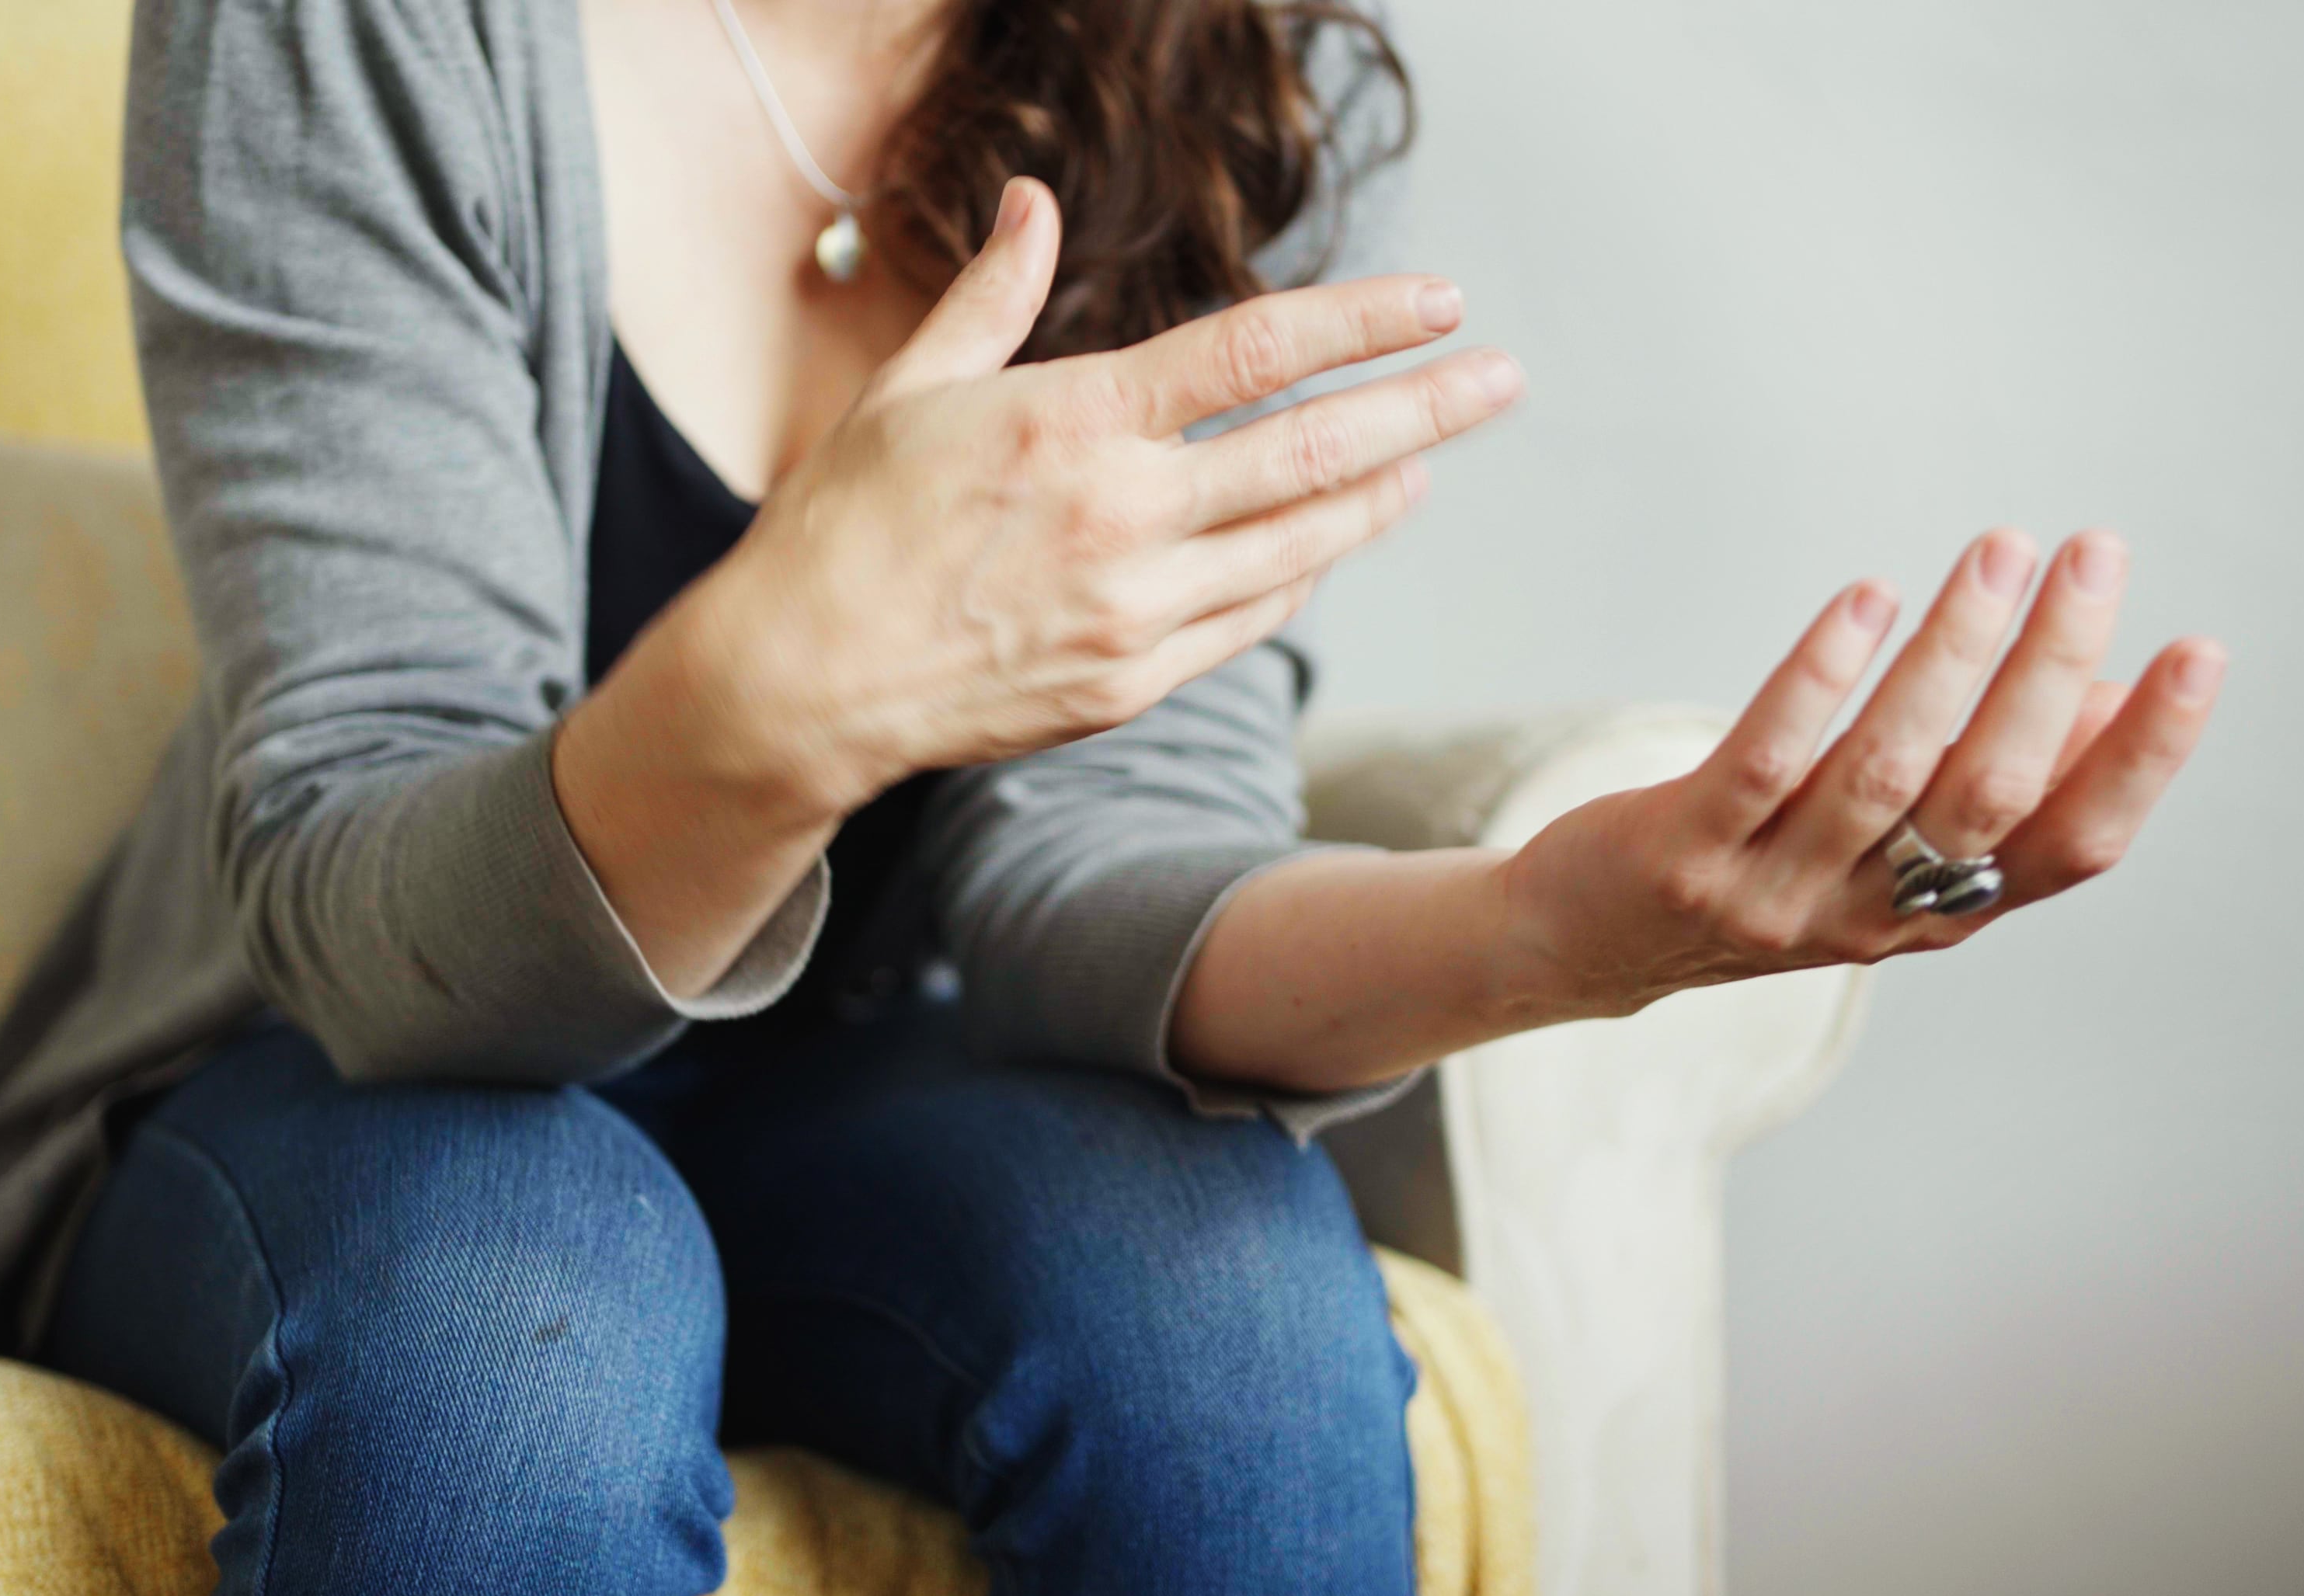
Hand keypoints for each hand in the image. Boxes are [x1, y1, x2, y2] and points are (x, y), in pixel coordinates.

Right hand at [655, 175, 1525, 813]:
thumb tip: (1034, 202)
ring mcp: (1135, 611)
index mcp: (1074, 422)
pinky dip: (1299, 576)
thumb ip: (995, 295)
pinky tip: (1328, 544)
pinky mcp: (1131, 685)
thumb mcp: (910, 388)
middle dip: (1426, 407)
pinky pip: (1248, 620)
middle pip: (1315, 451)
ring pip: (1301, 545)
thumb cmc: (844, 526)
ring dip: (1379, 495)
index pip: (1256, 354)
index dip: (1364, 322)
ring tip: (1432, 457)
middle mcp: (1123, 516)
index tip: (1438, 301)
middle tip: (1501, 378)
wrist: (802, 682)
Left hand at [1499, 529, 2225, 1015]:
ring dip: (1952, 654)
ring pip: (1885, 772)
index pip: (2073, 845)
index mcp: (1945, 912)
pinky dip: (1819, 679)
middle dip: (2050, 668)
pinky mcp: (1685, 857)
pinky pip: (1763, 762)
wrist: (1586, 942)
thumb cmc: (1762, 865)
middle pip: (1988, 793)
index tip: (2199, 650)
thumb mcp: (1891, 848)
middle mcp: (1875, 915)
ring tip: (1998, 553)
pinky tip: (1865, 602)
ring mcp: (1777, 893)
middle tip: (2091, 554)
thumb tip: (2111, 696)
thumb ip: (1993, 787)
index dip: (2145, 756)